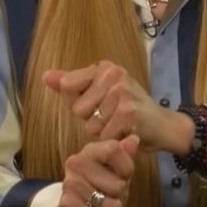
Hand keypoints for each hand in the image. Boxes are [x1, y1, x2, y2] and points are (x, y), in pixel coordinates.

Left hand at [43, 61, 191, 154]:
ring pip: (90, 124)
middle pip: (78, 109)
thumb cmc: (128, 109)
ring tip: (120, 123)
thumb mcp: (99, 93)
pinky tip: (126, 131)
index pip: (67, 86)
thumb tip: (45, 76)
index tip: (97, 103)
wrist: (161, 125)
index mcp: (104, 67)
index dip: (77, 102)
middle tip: (112, 116)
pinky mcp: (128, 112)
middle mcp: (113, 74)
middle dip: (91, 119)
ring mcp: (122, 92)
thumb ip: (72, 85)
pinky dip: (113, 139)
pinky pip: (103, 134)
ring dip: (103, 131)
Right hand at [46, 135, 137, 206]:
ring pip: (106, 202)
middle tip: (111, 192)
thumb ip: (127, 155)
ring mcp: (69, 182)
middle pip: (116, 183)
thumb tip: (134, 139)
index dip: (126, 167)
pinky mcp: (65, 204)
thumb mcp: (120, 169)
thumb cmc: (104, 185)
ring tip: (103, 203)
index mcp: (92, 149)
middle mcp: (76, 162)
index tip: (125, 175)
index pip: (114, 150)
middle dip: (120, 192)